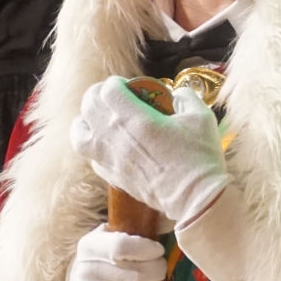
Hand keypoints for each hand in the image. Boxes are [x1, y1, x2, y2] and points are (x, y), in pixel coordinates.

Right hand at [63, 225, 167, 280]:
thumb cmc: (100, 257)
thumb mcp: (106, 236)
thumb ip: (128, 229)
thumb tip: (161, 222)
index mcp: (90, 247)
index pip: (121, 248)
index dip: (146, 249)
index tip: (158, 249)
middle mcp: (87, 273)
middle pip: (136, 276)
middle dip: (156, 269)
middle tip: (159, 265)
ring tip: (152, 280)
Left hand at [71, 79, 228, 226]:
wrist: (195, 198)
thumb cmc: (199, 156)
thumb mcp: (201, 116)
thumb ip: (185, 97)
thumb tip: (176, 94)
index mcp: (135, 118)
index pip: (108, 90)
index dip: (116, 82)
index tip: (128, 84)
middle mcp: (115, 137)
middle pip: (89, 106)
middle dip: (98, 94)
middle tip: (112, 95)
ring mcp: (110, 159)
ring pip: (79, 134)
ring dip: (86, 120)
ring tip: (99, 118)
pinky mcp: (113, 177)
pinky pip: (92, 157)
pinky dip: (95, 147)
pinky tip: (110, 145)